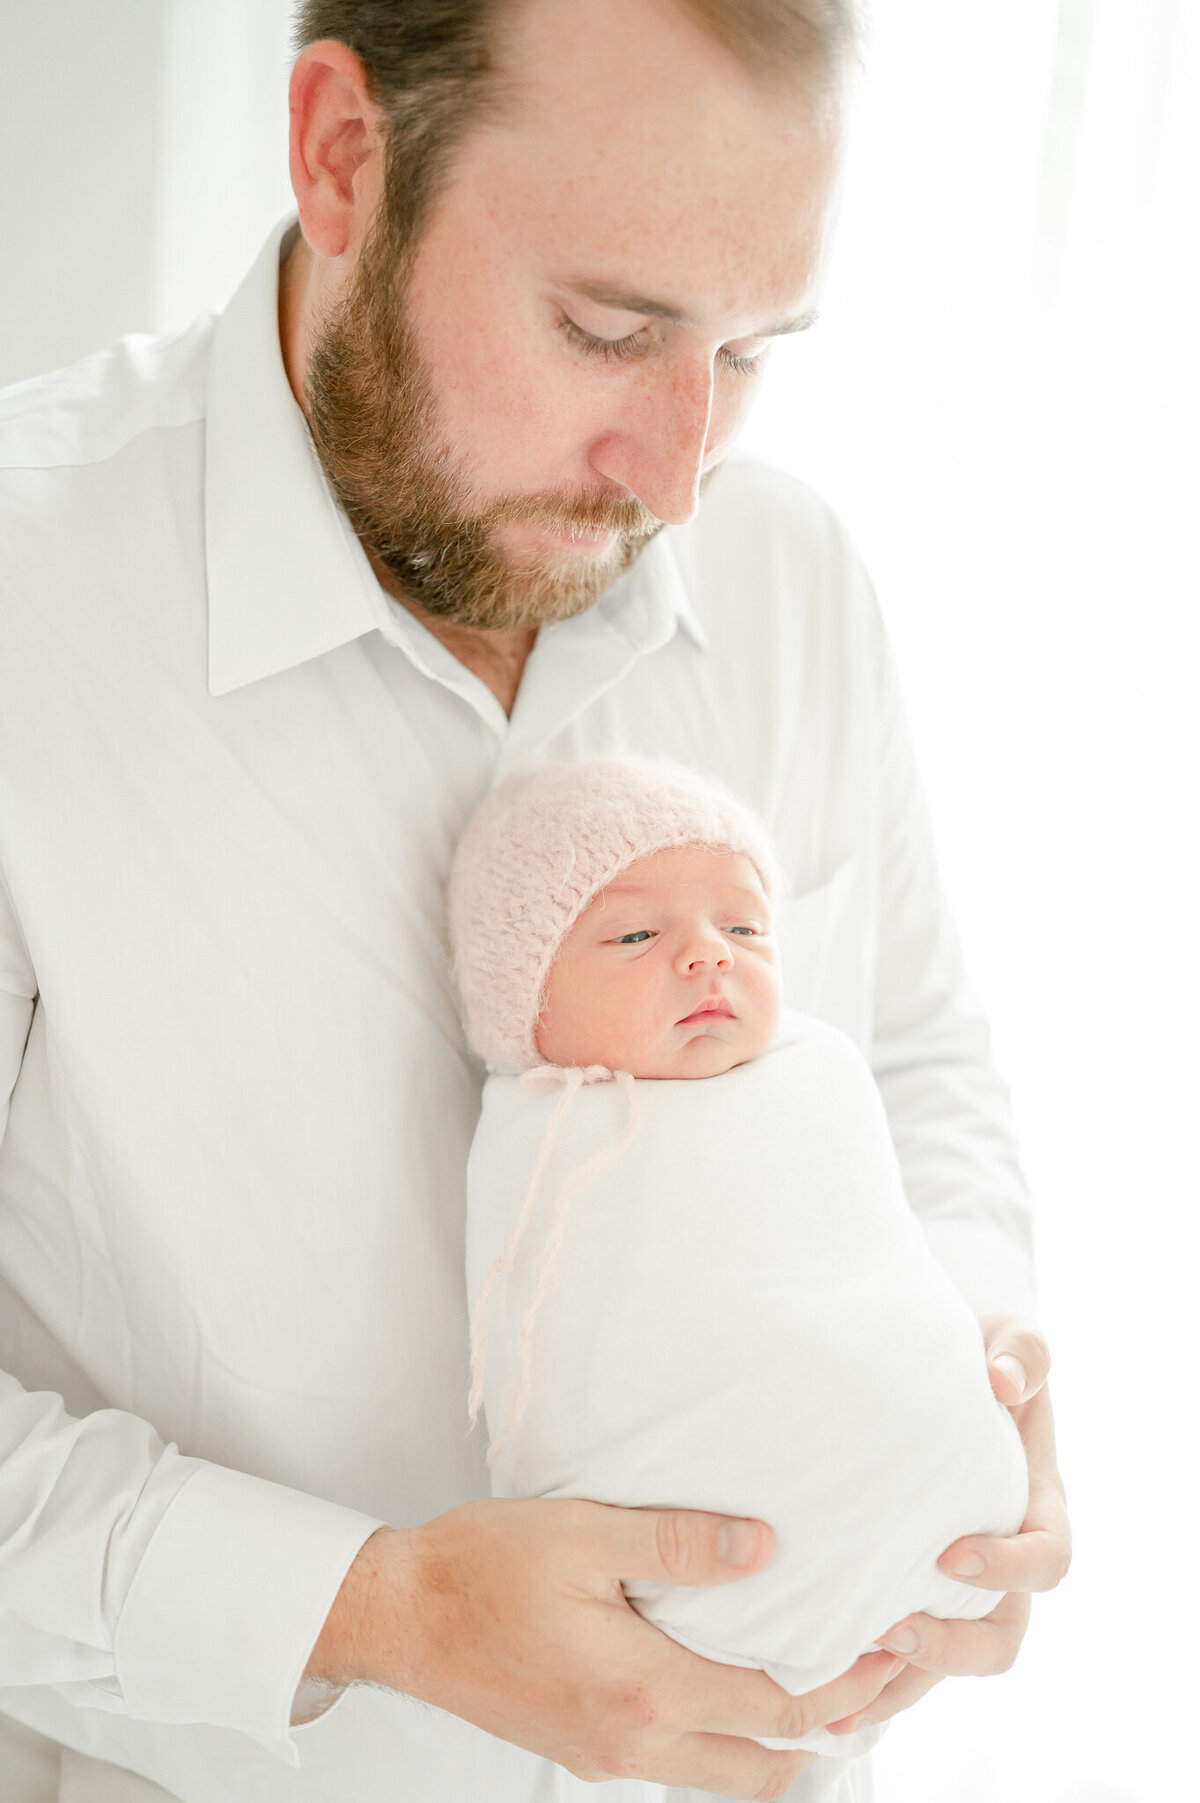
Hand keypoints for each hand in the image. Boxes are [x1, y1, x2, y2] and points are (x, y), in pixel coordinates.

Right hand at [307, 1497, 903, 1797]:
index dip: (842, 1680)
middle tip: (876, 1677)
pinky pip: (683, 1761)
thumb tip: (762, 1546)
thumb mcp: (581, 1533)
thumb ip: (674, 1542)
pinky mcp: (587, 1749)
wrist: (400, 1617)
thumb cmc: (480, 1569)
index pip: (775, 1706)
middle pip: (765, 1765)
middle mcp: (632, 1742)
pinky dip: (729, 1738)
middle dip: (830, 1726)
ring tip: (820, 1681)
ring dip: (781, 1741)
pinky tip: (734, 1685)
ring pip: (725, 1776)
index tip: (889, 1644)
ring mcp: (607, 1756)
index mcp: (640, 1691)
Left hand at [828, 1314, 1071, 1735]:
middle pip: (1001, 1637)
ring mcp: (955, 1586)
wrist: (923, 1371)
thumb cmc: (976, 1354)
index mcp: (1034, 1505)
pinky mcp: (908, 1591)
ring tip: (843, 1690)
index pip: (1048, 1559)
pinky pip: (899, 1657)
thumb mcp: (1007, 1337)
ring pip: (945, 1663)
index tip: (950, 1555)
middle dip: (951, 1648)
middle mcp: (1000, 1559)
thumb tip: (1003, 1381)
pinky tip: (819, 1700)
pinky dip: (867, 1684)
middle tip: (889, 1628)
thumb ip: (1022, 1351)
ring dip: (900, 1684)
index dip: (1009, 1570)